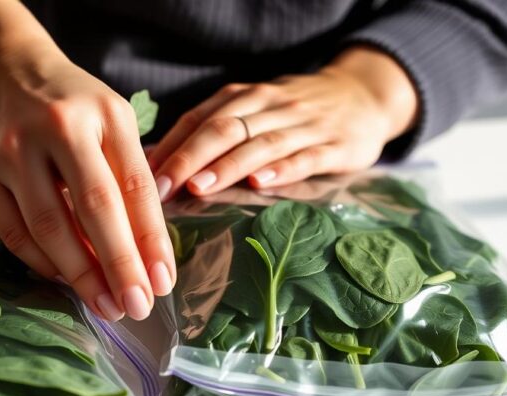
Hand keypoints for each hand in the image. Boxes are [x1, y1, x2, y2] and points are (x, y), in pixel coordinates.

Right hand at [0, 42, 175, 320]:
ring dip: (81, 275)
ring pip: (49, 228)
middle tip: (136, 306)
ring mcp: (10, 151)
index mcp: (102, 112)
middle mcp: (55, 127)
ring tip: (105, 305)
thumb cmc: (70, 106)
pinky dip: (43, 264)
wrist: (0, 70)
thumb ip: (130, 178)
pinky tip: (67, 280)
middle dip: (119, 266)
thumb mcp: (112, 122)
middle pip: (93, 209)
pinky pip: (15, 233)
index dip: (150, 239)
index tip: (162, 282)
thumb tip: (148, 256)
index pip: (134, 185)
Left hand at [147, 47, 417, 197]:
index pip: (199, 118)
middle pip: (223, 129)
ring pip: (261, 143)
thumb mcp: (254, 111)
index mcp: (245, 98)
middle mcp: (271, 106)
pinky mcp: (336, 146)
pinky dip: (283, 169)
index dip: (171, 145)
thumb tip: (156, 163)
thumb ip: (213, 131)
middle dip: (189, 158)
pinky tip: (262, 183)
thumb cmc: (295, 114)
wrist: (364, 96)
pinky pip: (306, 156)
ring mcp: (304, 125)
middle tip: (161, 187)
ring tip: (200, 187)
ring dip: (228, 166)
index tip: (142, 174)